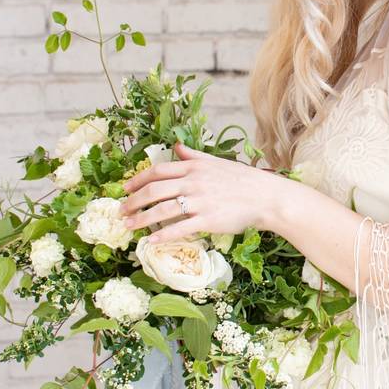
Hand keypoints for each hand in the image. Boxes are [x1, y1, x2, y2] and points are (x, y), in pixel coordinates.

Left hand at [119, 142, 280, 242]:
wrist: (266, 197)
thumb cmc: (243, 180)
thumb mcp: (216, 162)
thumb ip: (193, 156)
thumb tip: (176, 147)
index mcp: (194, 167)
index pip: (158, 171)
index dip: (138, 179)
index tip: (125, 188)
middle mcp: (193, 182)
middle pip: (154, 190)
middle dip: (133, 201)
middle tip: (121, 211)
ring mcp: (200, 201)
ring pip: (162, 210)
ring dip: (141, 218)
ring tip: (129, 226)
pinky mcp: (208, 219)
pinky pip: (180, 228)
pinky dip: (163, 235)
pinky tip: (151, 241)